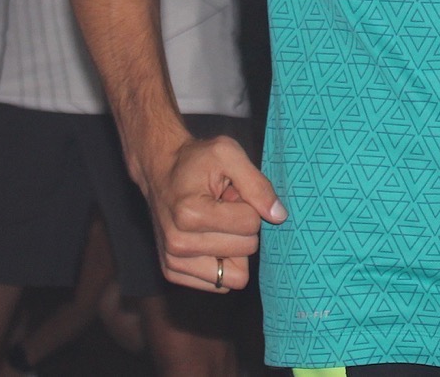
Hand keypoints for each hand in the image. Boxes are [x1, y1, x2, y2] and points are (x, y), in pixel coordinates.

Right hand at [141, 134, 286, 290]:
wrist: (160, 169)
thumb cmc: (196, 159)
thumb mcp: (229, 154)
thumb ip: (257, 184)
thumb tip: (279, 216)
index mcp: (191, 213)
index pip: (250, 225)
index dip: (250, 205)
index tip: (232, 192)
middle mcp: (178, 243)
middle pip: (246, 250)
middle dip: (244, 227)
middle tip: (225, 207)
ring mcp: (173, 262)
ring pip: (235, 275)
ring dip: (234, 248)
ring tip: (218, 223)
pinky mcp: (172, 273)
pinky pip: (220, 284)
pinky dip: (222, 263)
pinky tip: (209, 238)